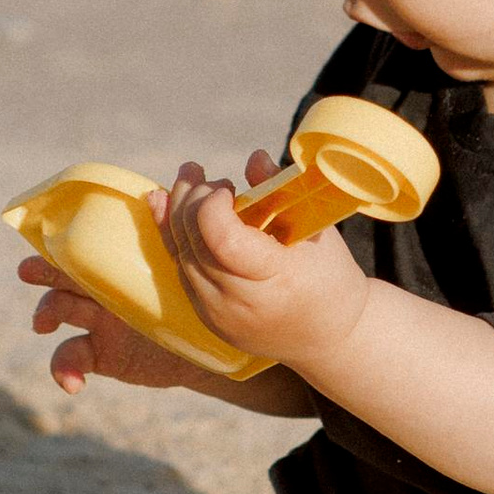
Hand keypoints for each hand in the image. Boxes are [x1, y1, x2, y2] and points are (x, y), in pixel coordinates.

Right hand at [20, 248, 210, 397]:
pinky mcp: (99, 353)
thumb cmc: (197, 295)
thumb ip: (170, 232)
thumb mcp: (185, 264)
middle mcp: (101, 288)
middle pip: (61, 274)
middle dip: (41, 270)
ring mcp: (97, 320)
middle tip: (27, 271)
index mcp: (118, 262)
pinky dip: (64, 371)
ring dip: (44, 314)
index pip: (83, 245)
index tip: (42, 237)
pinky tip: (72, 384)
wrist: (211, 345)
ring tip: (42, 324)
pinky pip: (70, 358)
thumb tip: (155, 197)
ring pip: (57, 310)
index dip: (59, 239)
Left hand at [152, 152, 371, 379]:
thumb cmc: (329, 277)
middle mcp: (240, 303)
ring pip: (181, 256)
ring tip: (188, 180)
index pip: (222, 239)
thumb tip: (254, 157)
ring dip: (176, 213)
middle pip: (195, 244)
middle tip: (203, 174)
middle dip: (191, 199)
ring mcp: (219, 316)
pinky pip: (180, 271)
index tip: (229, 188)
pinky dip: (173, 236)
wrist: (328, 336)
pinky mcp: (206, 319)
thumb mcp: (316, 231)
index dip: (213, 204)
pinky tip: (165, 205)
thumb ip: (281, 192)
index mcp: (277, 279)